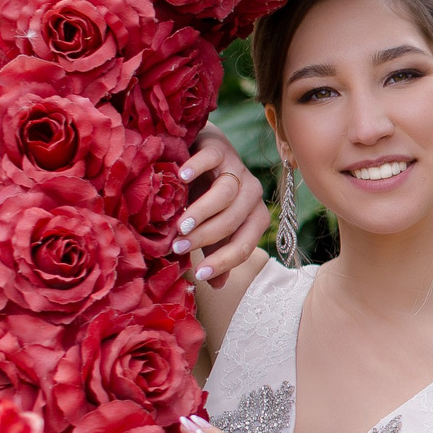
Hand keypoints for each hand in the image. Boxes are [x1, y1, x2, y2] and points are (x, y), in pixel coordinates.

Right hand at [178, 124, 270, 289]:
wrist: (200, 152)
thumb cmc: (203, 196)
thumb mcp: (210, 227)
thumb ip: (214, 251)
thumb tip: (217, 285)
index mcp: (254, 217)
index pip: (245, 245)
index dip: (223, 262)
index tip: (199, 275)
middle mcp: (252, 194)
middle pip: (234, 221)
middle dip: (206, 238)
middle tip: (179, 246)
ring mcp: (238, 169)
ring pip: (225, 194)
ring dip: (201, 212)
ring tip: (179, 224)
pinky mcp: (220, 147)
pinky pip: (212, 159)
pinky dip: (196, 169)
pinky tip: (179, 178)